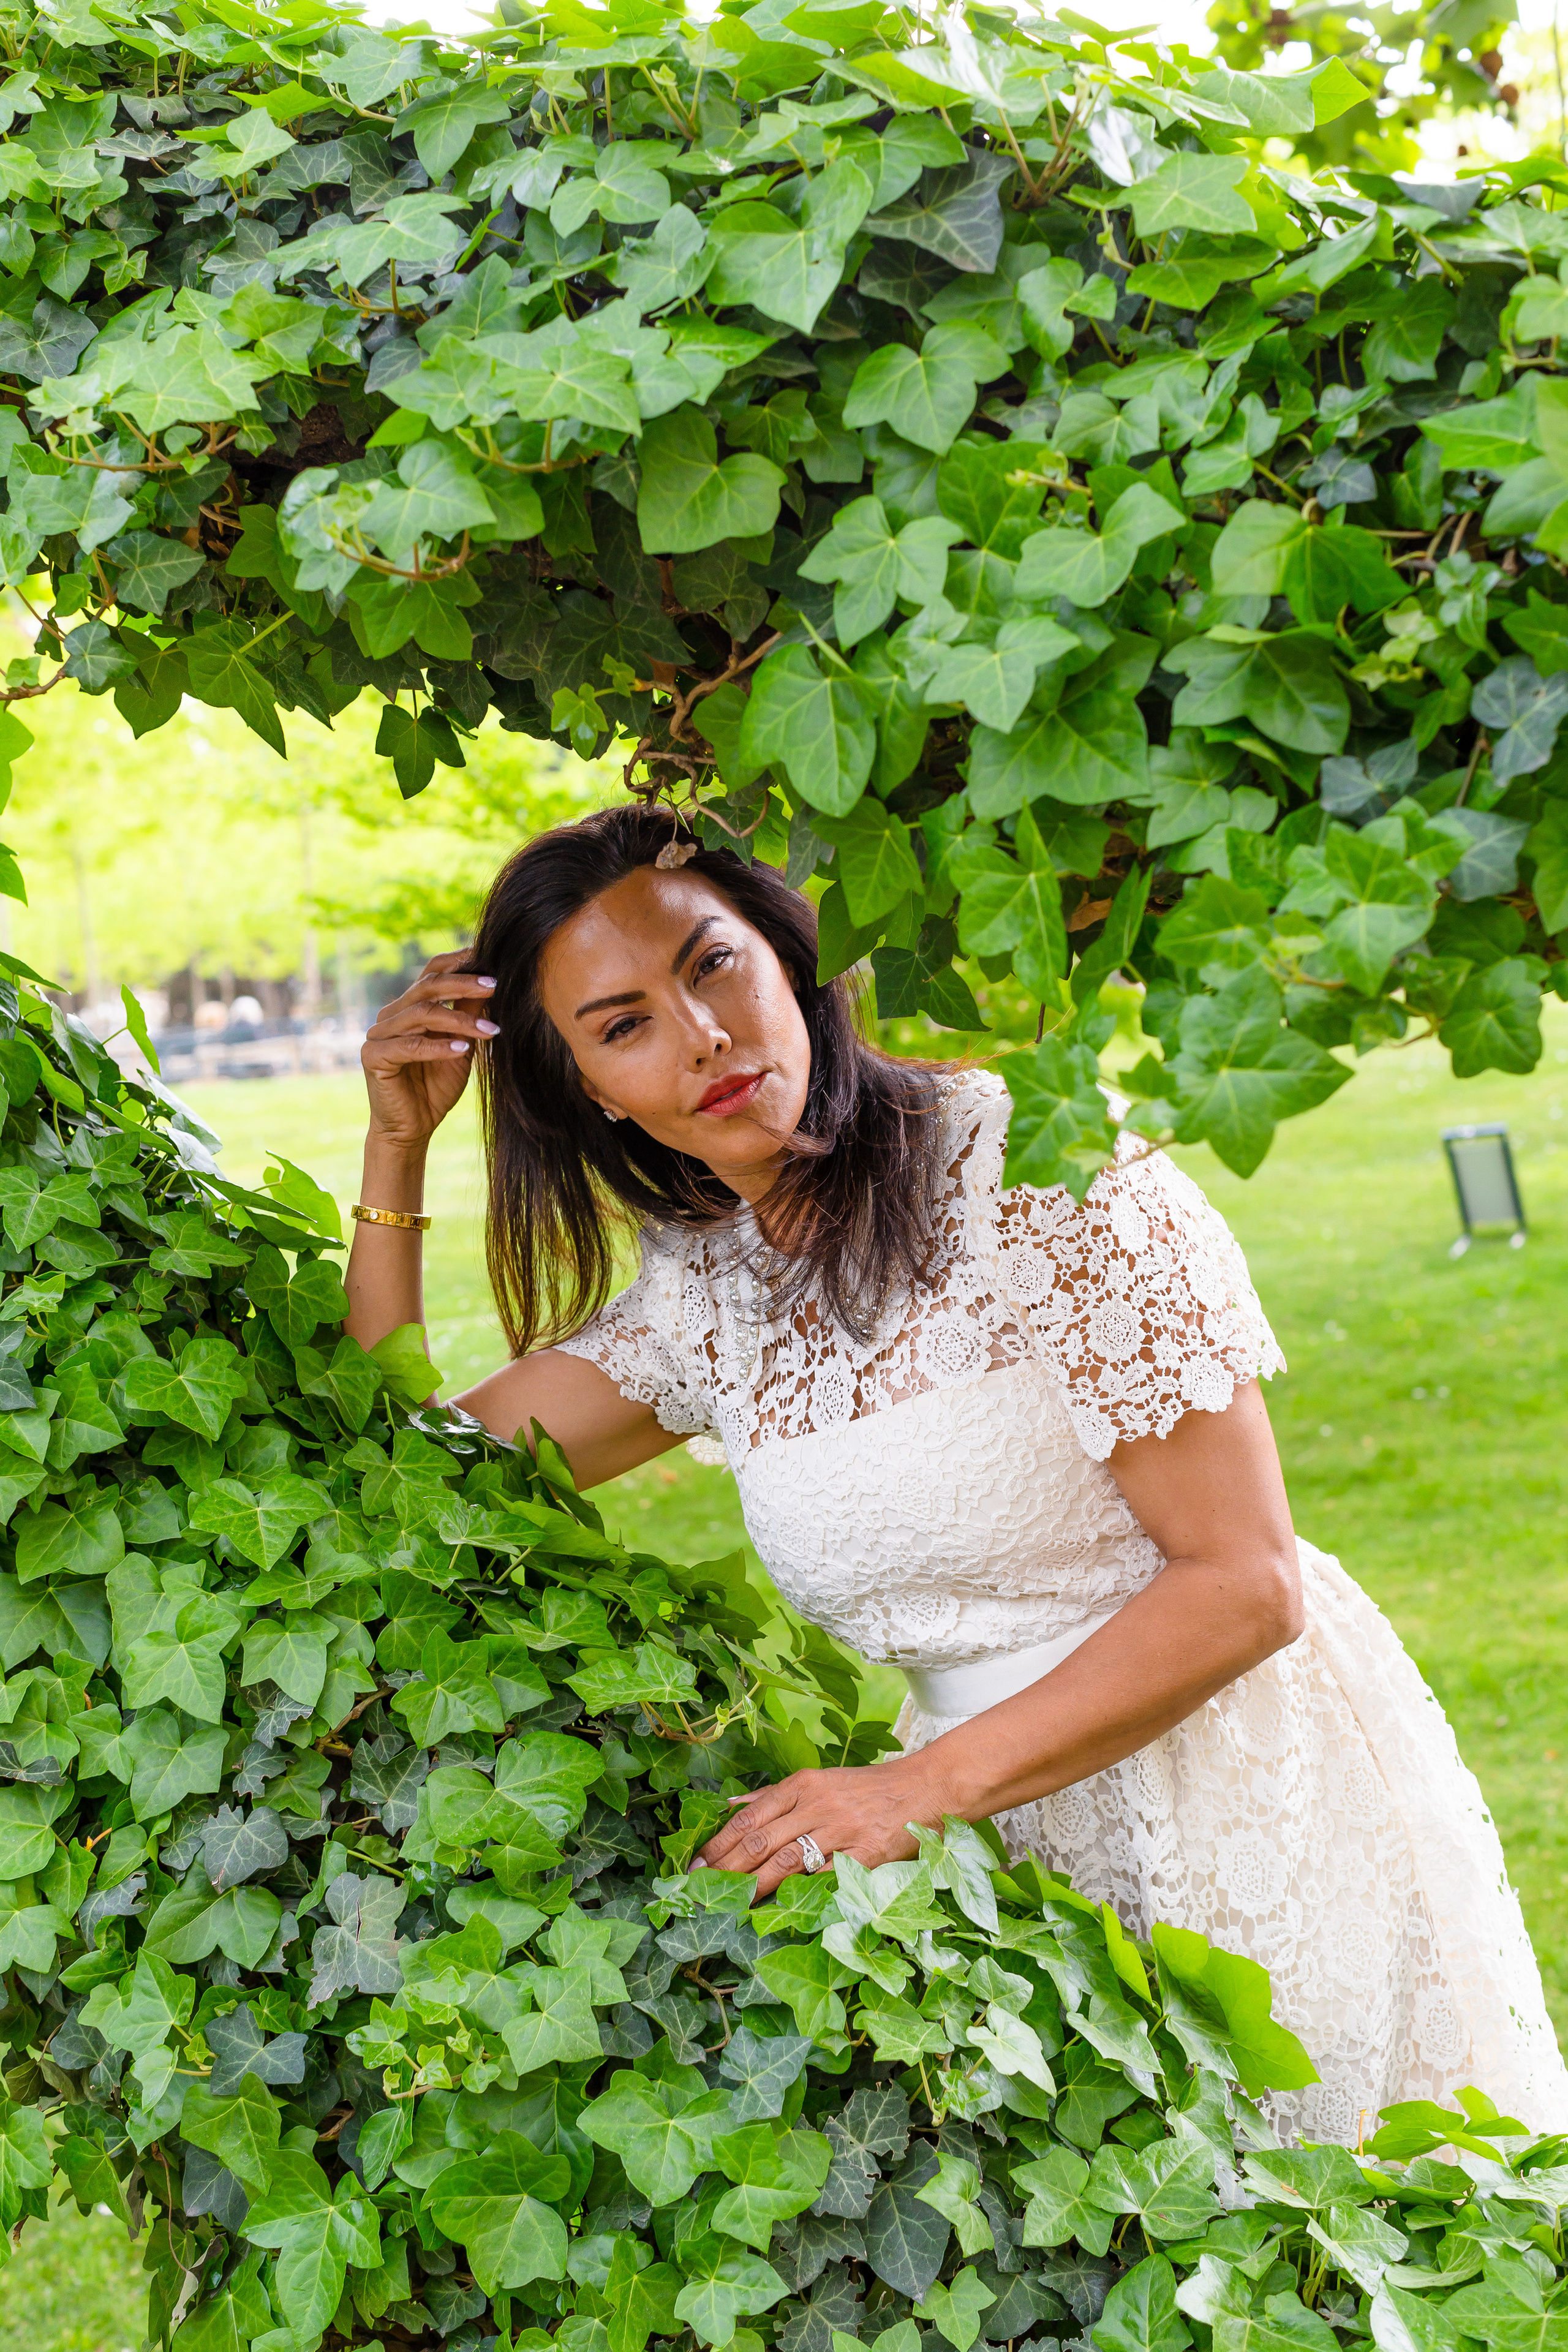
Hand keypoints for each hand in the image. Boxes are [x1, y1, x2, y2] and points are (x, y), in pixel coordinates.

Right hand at [361, 952, 498, 1154]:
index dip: (459, 962)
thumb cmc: (436, 1087)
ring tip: (489, 1029)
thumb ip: (469, 1015)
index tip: (491, 959)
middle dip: (464, 984)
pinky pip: (409, 1046)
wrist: (412, 1129)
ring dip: (459, 1019)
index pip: (432, 971)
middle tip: (495, 985)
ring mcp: (379, 1034)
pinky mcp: (373, 1056)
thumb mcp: (461, 1046)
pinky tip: (463, 1050)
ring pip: (421, 1013)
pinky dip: (437, 1046)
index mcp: (410, 1006)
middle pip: (427, 986)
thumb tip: (492, 981)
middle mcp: (392, 1015)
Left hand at [697, 1754, 951, 1898]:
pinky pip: (823, 1877)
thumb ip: (775, 1796)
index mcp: (804, 1783)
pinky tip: (776, 1908)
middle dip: (725, 1867)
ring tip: (727, 1902)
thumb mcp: (821, 1781)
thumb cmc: (869, 1789)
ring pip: (785, 1860)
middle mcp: (818, 1803)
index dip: (719, 1842)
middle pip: (760, 1839)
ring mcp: (841, 1830)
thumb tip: (730, 1806)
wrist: (927, 1789)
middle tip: (697, 1888)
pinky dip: (798, 1894)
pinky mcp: (864, 1856)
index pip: (750, 1815)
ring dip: (752, 1884)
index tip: (693, 1864)